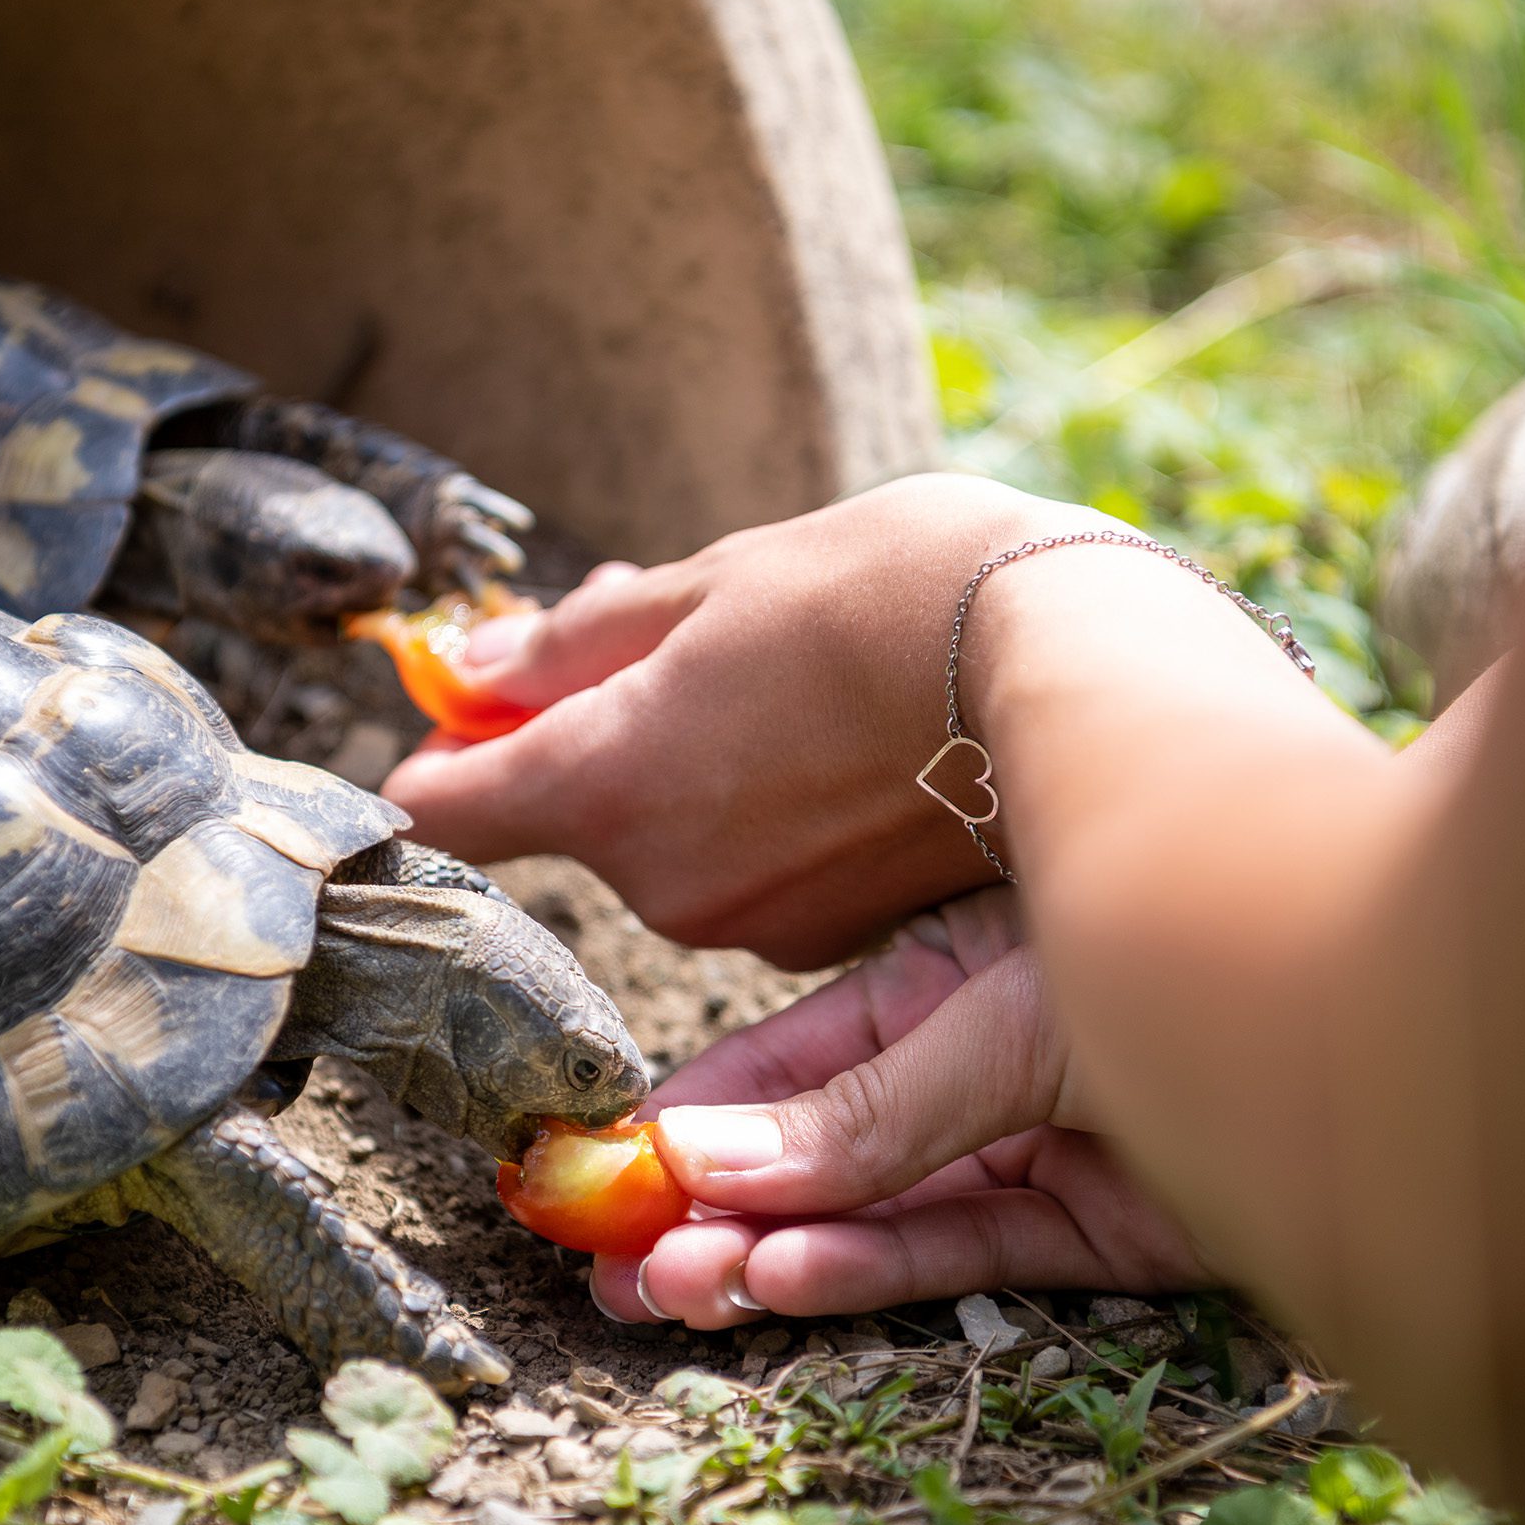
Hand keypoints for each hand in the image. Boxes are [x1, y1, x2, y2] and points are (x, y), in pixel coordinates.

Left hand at [384, 474, 1095, 966]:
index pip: (445, 806)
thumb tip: (469, 671)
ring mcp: (754, 928)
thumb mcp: (713, 581)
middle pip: (577, 815)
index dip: (444, 750)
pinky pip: (762, 875)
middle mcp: (660, 884)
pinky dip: (779, 820)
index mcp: (604, 783)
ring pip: (676, 844)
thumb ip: (572, 642)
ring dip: (700, 772)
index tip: (473, 705)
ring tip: (803, 679)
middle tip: (696, 638)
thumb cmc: (892, 595)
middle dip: (606, 733)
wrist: (1081, 675)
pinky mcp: (837, 943)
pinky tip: (855, 745)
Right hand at [585, 889, 1207, 1327]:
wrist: (1376, 1018)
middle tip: (606, 1259)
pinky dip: (870, 1269)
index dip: (691, 1112)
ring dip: (768, 1248)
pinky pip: (956, 1256)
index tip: (595, 1162)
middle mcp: (974, 1058)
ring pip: (872, 1211)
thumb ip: (866, 1108)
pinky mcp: (1088, 1230)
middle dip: (708, 1201)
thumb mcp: (996, 1018)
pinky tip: (783, 1275)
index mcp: (943, 967)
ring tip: (667, 1288)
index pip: (788, 1055)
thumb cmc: (1179, 944)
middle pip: (816, 1146)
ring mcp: (1028, 1145)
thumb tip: (709, 1163)